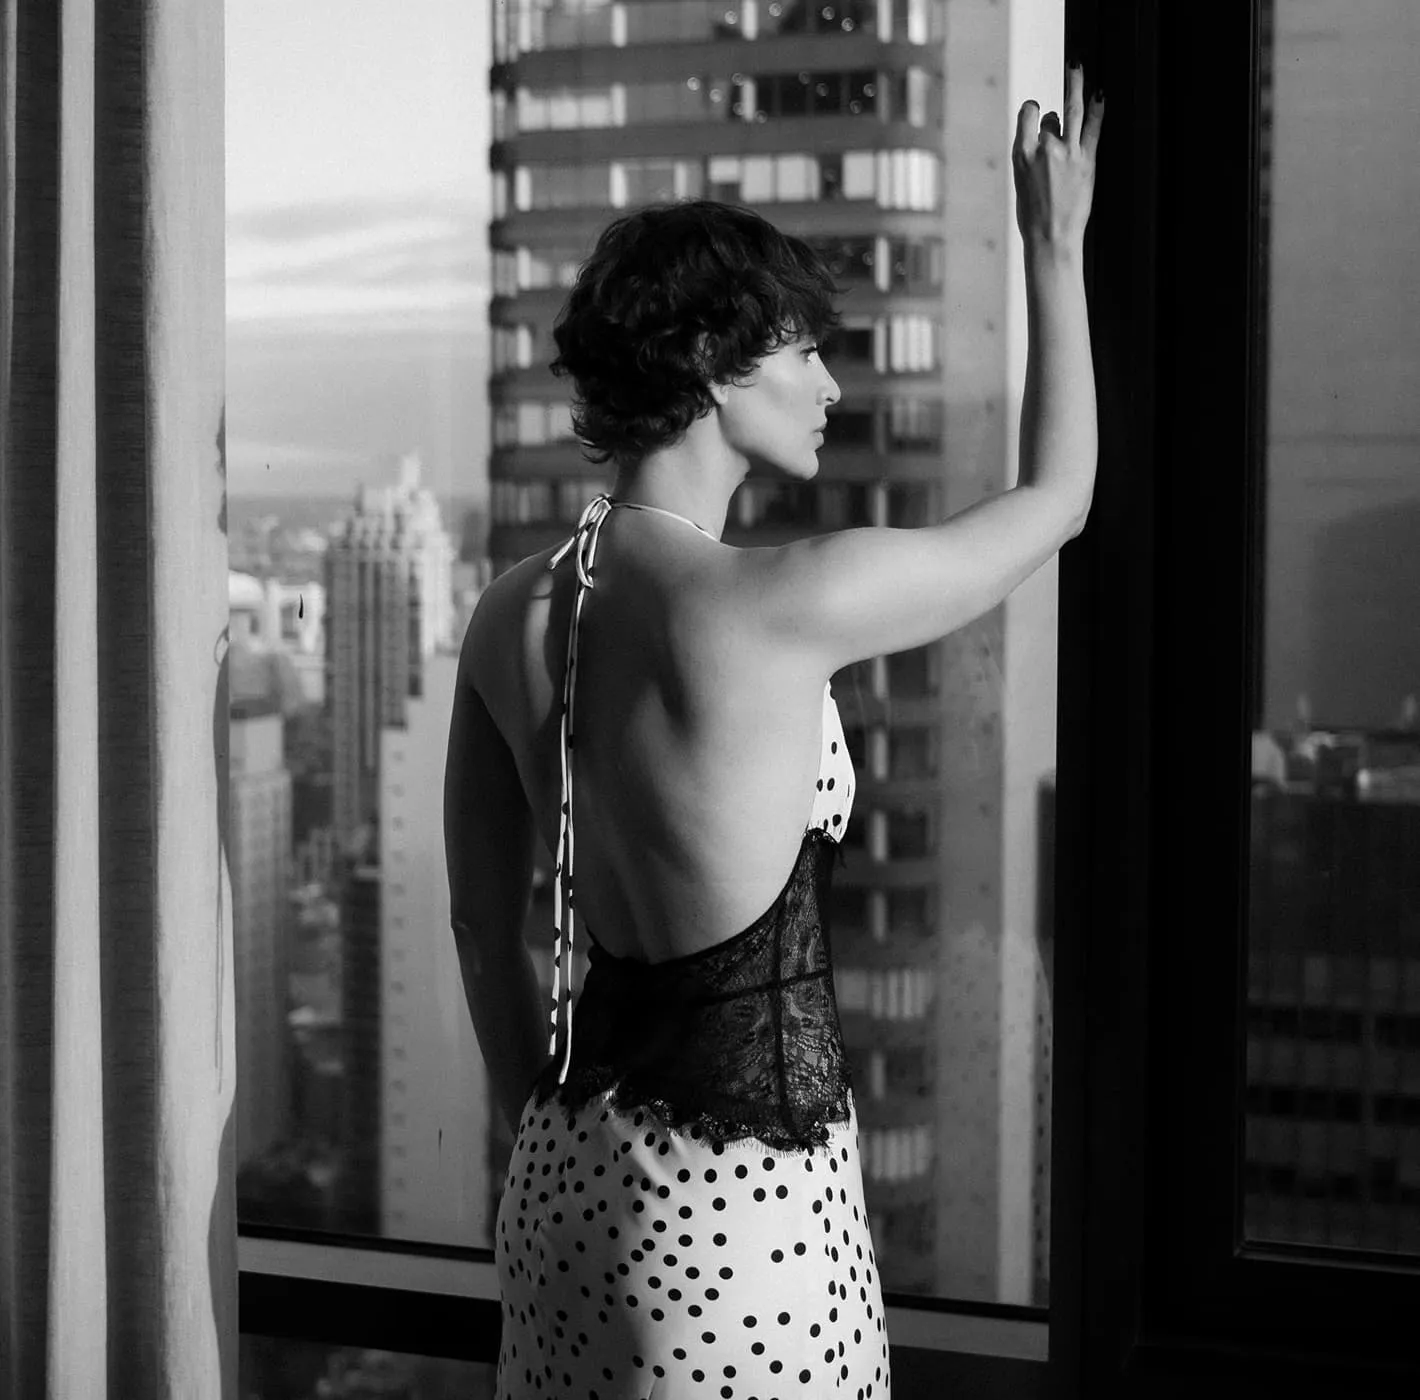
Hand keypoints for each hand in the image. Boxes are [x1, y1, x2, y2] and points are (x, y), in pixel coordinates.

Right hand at [1013, 63, 1103, 255]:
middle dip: (1054, 119)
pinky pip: (1093, 126)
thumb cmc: (1033, 218)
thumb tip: (1043, 138)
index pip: (1029, 114)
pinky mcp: (1087, 160)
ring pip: (1071, 109)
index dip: (1034, 109)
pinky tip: (1099, 94)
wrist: (1051, 240)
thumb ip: (1031, 158)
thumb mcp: (1021, 184)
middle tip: (1060, 102)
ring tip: (1076, 66)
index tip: (1038, 112)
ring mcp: (1067, 153)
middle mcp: (1044, 149)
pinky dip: (1097, 108)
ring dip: (1075, 84)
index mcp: (1021, 154)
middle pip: (1051, 117)